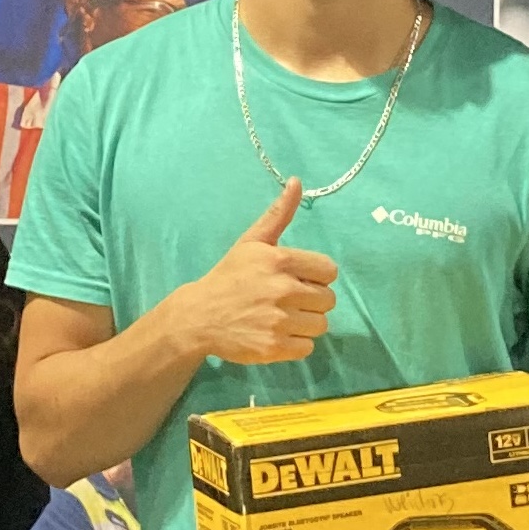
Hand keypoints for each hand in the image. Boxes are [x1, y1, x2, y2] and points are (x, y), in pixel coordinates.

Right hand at [174, 181, 336, 363]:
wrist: (199, 316)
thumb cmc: (230, 276)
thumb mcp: (252, 242)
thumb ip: (279, 214)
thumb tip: (297, 182)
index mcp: (280, 261)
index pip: (329, 271)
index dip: (316, 276)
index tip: (298, 279)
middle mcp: (283, 290)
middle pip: (328, 300)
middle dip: (312, 300)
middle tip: (289, 300)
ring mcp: (279, 321)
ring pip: (321, 325)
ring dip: (306, 323)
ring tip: (283, 318)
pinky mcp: (274, 348)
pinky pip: (308, 347)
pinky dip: (296, 344)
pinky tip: (278, 334)